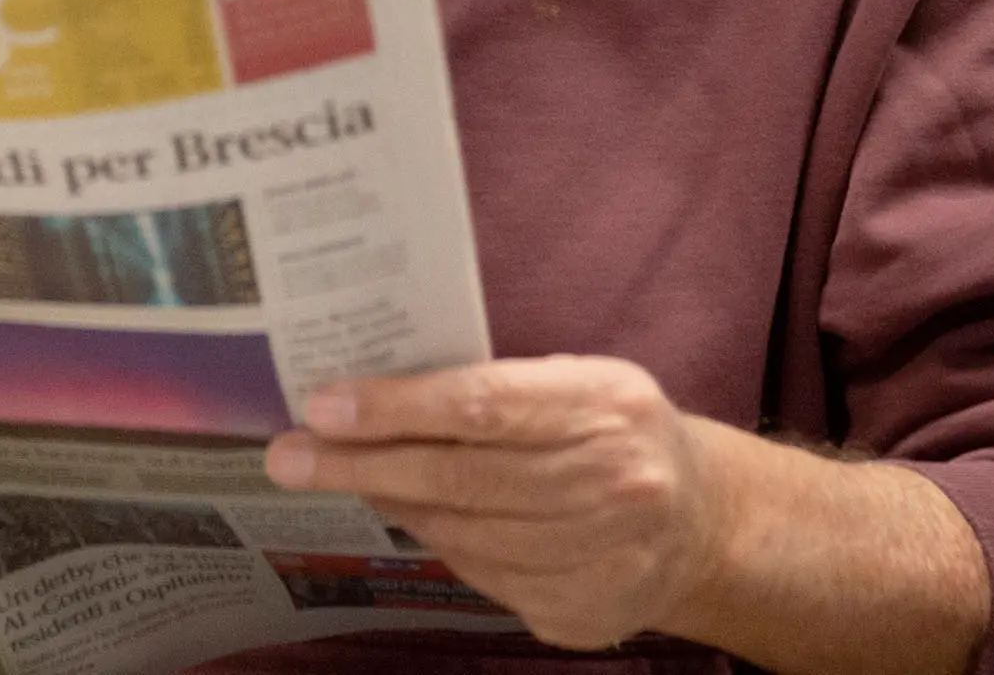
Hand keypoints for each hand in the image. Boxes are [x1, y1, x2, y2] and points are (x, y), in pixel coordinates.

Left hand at [263, 355, 721, 651]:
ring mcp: (603, 557)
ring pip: (463, 534)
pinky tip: (416, 516)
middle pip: (460, 477)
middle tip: (289, 456)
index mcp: (605, 405)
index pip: (481, 403)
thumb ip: (493, 386)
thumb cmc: (615, 431)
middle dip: (361, 465)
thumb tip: (374, 398)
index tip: (324, 407)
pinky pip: (484, 577)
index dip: (395, 408)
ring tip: (342, 478)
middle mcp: (612, 482)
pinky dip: (442, 544)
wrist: (705, 523)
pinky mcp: (583, 611)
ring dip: (393, 504)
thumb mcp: (576, 382)